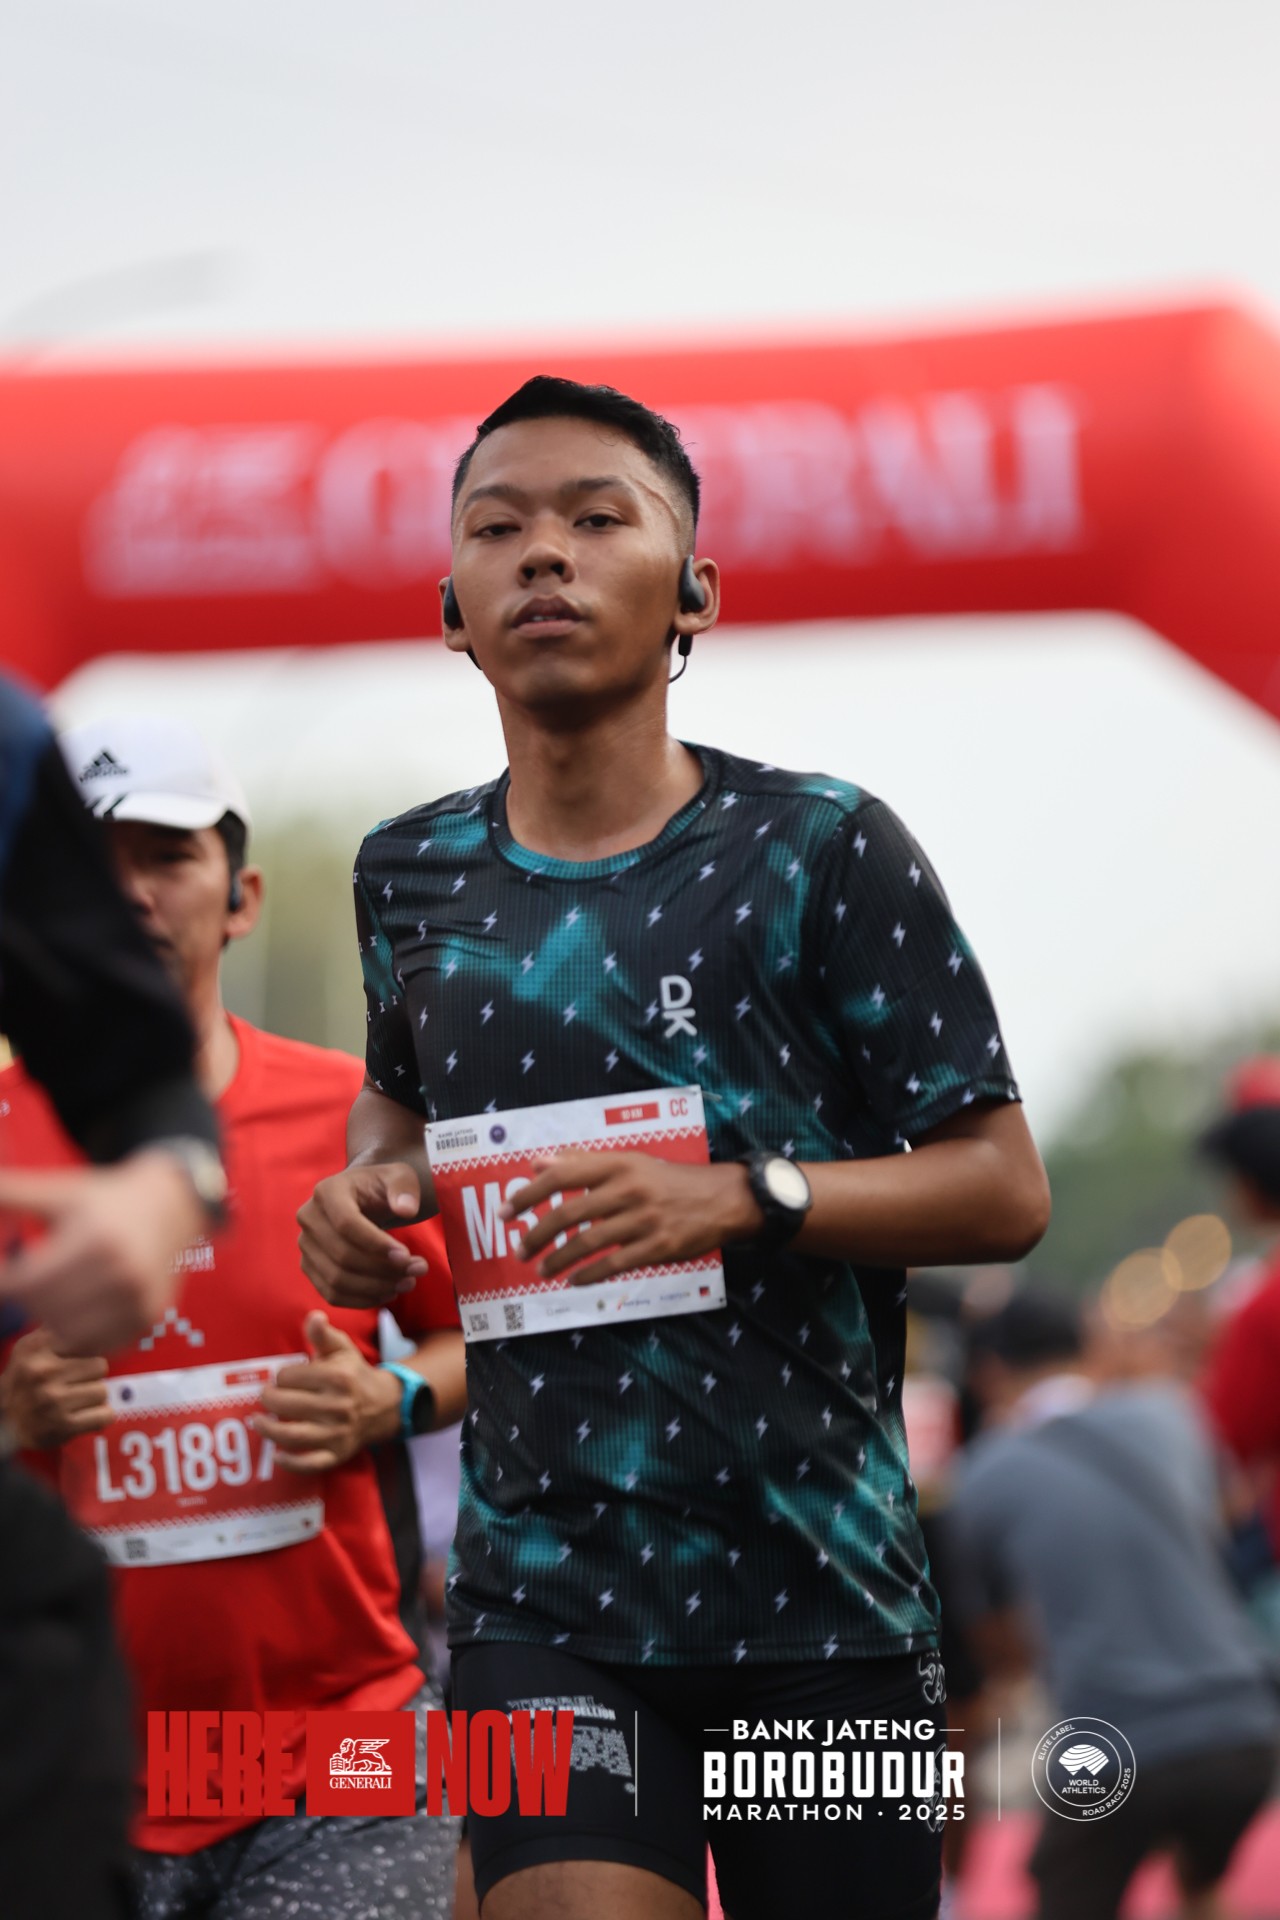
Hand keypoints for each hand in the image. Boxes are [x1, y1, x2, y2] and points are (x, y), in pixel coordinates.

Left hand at [0, 1150, 204, 1355]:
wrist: (172, 1204)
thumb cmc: (107, 1198)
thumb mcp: (60, 1191)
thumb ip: (10, 1194)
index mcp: (94, 1240)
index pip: (26, 1283)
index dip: (5, 1283)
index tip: (4, 1276)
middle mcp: (121, 1273)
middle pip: (44, 1310)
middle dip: (28, 1297)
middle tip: (31, 1280)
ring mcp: (137, 1300)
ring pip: (67, 1333)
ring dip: (51, 1317)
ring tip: (55, 1292)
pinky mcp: (147, 1318)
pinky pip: (95, 1344)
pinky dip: (78, 1333)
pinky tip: (77, 1308)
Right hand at [0, 1327, 111, 1449]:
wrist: (5, 1422)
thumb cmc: (26, 1380)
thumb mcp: (30, 1348)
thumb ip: (56, 1328)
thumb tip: (86, 1308)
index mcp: (37, 1349)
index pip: (86, 1338)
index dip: (90, 1349)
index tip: (86, 1356)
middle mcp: (43, 1373)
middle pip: (100, 1366)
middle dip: (91, 1376)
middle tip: (74, 1384)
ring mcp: (52, 1401)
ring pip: (103, 1391)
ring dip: (94, 1398)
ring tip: (75, 1400)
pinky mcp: (62, 1425)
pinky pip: (104, 1415)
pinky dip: (98, 1417)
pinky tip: (81, 1416)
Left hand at [252, 1310, 400, 1472]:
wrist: (384, 1406)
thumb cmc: (354, 1374)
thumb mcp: (342, 1349)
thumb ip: (323, 1334)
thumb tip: (313, 1315)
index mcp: (338, 1378)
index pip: (291, 1377)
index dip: (282, 1376)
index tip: (285, 1378)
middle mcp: (338, 1406)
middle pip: (288, 1405)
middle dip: (268, 1399)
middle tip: (265, 1397)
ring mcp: (338, 1433)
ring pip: (293, 1435)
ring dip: (269, 1430)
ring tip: (257, 1421)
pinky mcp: (338, 1454)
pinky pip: (311, 1464)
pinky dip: (291, 1463)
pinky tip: (276, 1456)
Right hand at [297, 1162, 427, 1309]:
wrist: (364, 1197)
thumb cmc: (383, 1186)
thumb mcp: (400, 1177)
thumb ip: (404, 1189)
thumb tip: (406, 1210)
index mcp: (327, 1191)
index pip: (347, 1223)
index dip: (376, 1244)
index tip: (407, 1256)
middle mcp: (309, 1217)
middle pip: (342, 1255)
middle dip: (383, 1269)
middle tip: (417, 1270)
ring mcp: (306, 1245)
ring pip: (336, 1279)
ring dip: (375, 1288)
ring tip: (408, 1283)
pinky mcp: (309, 1267)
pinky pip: (331, 1293)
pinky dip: (361, 1300)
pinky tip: (388, 1293)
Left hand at [504, 1152, 762, 1286]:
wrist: (723, 1199)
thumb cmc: (669, 1180)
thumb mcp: (630, 1161)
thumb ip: (583, 1162)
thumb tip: (537, 1164)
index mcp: (619, 1164)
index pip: (562, 1175)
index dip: (529, 1194)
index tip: (506, 1212)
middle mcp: (629, 1189)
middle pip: (569, 1213)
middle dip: (537, 1234)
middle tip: (519, 1249)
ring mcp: (644, 1220)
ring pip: (588, 1243)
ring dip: (558, 1259)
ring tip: (541, 1270)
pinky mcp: (658, 1247)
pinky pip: (614, 1264)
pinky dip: (588, 1275)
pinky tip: (573, 1280)